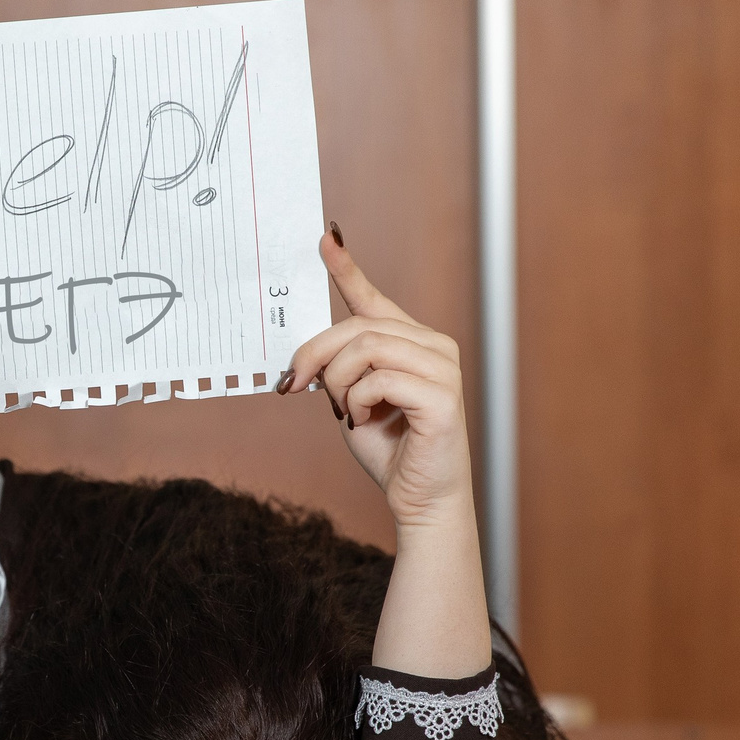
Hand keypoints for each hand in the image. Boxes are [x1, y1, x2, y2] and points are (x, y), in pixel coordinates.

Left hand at [279, 227, 473, 530]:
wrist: (419, 499)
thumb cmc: (389, 449)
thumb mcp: (350, 399)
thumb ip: (338, 367)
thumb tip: (307, 348)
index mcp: (412, 342)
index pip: (375, 299)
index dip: (348, 269)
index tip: (326, 239)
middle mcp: (434, 346)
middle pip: (359, 326)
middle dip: (315, 353)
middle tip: (295, 381)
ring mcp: (444, 369)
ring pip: (367, 347)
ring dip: (338, 382)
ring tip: (343, 410)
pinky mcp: (444, 397)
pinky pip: (381, 379)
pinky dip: (357, 401)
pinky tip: (362, 420)